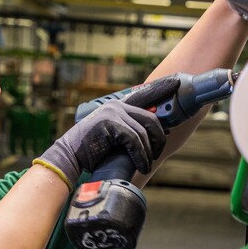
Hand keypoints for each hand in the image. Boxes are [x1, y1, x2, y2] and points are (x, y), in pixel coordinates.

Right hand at [35, 79, 175, 188]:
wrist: (70, 156)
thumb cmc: (92, 150)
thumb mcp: (114, 137)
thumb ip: (130, 131)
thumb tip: (153, 136)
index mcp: (118, 106)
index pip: (145, 94)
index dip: (162, 88)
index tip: (177, 83)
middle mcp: (116, 106)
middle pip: (151, 118)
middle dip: (159, 138)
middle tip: (157, 153)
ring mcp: (113, 113)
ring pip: (144, 132)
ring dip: (148, 152)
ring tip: (146, 164)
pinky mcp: (111, 124)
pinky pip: (135, 140)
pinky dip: (141, 156)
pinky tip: (141, 165)